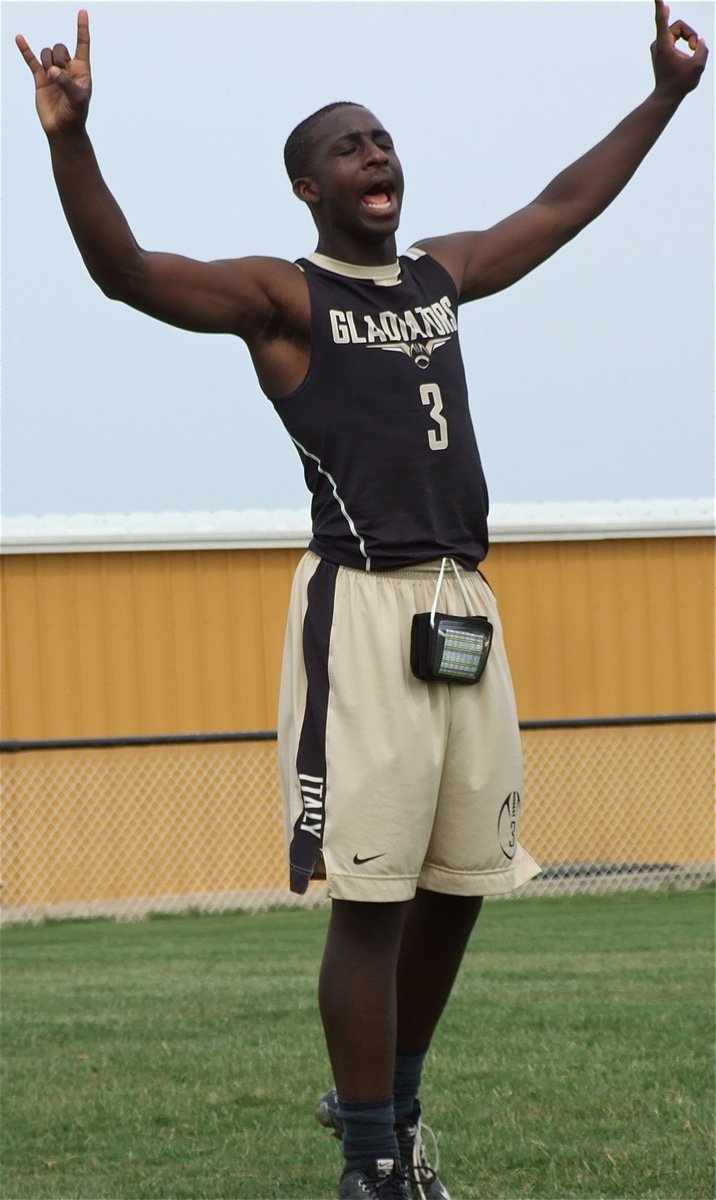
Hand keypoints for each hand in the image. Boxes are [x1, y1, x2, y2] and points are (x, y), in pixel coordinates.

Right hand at [16, 9, 91, 134]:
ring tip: (51, 78)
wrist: (62, 130)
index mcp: (82, 70)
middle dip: (58, 57)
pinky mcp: (40, 79)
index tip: (82, 12)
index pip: (83, 44)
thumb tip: (52, 71)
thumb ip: (66, 83)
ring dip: (47, 62)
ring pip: (47, 53)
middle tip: (59, 75)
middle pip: (60, 47)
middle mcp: (68, 68)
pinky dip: (25, 49)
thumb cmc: (75, 115)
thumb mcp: (77, 100)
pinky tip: (19, 38)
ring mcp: (53, 72)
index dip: (82, 29)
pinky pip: (31, 60)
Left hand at [651, 0, 707, 98]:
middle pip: (678, 26)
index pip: (661, 21)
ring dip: (688, 38)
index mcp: (664, 45)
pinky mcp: (660, 50)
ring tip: (692, 52)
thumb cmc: (680, 83)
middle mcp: (658, 44)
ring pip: (678, 31)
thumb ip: (702, 49)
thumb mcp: (698, 66)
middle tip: (695, 48)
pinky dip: (684, 41)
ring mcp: (658, 47)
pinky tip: (689, 47)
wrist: (667, 97)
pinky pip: (675, 37)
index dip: (659, 7)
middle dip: (690, 34)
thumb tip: (699, 41)